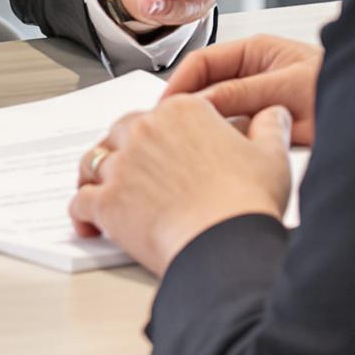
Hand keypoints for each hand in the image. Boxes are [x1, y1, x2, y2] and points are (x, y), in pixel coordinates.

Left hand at [69, 94, 291, 274]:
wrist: (226, 242)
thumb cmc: (246, 201)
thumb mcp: (271, 155)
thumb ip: (268, 126)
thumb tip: (273, 112)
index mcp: (182, 111)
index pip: (158, 112)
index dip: (157, 131)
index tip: (161, 148)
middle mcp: (146, 130)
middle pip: (120, 132)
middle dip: (122, 149)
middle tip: (129, 168)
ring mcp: (123, 165)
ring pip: (93, 161)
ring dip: (94, 175)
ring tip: (98, 189)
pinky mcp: (108, 201)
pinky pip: (81, 201)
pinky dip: (81, 212)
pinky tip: (88, 223)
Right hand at [162, 35, 323, 143]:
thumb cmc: (338, 88)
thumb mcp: (286, 87)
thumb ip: (242, 93)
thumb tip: (201, 102)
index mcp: (254, 52)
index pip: (203, 62)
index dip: (179, 83)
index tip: (163, 106)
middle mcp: (252, 75)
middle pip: (206, 88)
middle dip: (186, 108)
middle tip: (167, 130)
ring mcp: (258, 101)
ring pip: (218, 114)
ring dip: (205, 128)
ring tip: (186, 146)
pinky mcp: (265, 128)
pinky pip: (235, 134)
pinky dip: (225, 144)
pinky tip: (217, 157)